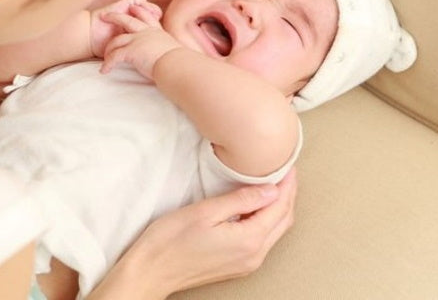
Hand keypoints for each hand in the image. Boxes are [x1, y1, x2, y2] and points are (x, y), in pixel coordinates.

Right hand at [91, 169, 297, 299]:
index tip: (286, 165)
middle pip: (283, 220)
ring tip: (272, 184)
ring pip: (275, 231)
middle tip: (284, 171)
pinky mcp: (237, 266)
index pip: (280, 206)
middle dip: (287, 194)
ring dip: (278, 207)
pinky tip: (256, 207)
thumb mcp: (206, 211)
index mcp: (249, 240)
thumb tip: (270, 190)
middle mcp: (254, 255)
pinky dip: (266, 221)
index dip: (286, 183)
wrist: (150, 272)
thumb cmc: (169, 242)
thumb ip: (241, 200)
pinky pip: (263, 240)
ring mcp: (247, 264)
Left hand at [98, 0, 180, 77]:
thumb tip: (174, 58)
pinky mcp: (131, 51)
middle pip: (127, 20)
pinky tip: (104, 71)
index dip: (139, 11)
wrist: (177, 65)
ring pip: (117, 40)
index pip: (147, 17)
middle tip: (106, 16)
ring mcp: (137, 40)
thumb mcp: (175, 50)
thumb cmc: (180, 62)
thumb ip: (169, 50)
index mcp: (157, 32)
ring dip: (109, 49)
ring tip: (104, 56)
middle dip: (115, 17)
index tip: (133, 8)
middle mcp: (146, 32)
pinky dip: (108, 64)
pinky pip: (114, 57)